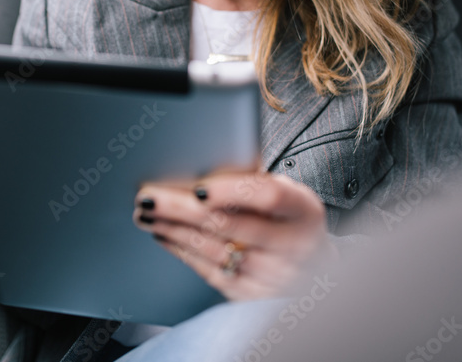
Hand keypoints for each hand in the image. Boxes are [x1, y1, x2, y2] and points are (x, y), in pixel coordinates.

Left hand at [133, 171, 335, 300]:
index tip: (197, 185)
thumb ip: (252, 179)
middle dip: (181, 209)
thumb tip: (200, 162)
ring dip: (172, 230)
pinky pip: (211, 273)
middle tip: (148, 197)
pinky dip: (182, 251)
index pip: (269, 196)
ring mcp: (276, 278)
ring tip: (146, 213)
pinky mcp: (254, 298)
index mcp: (305, 211)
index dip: (231, 190)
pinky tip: (164, 235)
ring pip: (213, 250)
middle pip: (230, 225)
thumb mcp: (287, 193)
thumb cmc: (289, 219)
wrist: (315, 269)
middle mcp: (296, 248)